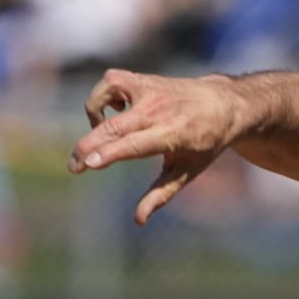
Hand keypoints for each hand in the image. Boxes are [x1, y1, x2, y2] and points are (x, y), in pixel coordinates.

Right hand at [68, 68, 236, 223]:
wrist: (224, 104)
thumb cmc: (205, 143)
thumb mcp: (189, 172)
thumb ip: (161, 194)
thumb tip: (138, 220)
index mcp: (173, 135)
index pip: (135, 144)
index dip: (110, 153)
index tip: (87, 164)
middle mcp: (159, 110)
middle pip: (114, 126)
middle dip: (88, 146)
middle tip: (75, 167)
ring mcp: (149, 90)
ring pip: (105, 95)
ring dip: (94, 115)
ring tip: (103, 135)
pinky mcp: (142, 78)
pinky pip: (111, 82)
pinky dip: (104, 96)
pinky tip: (116, 112)